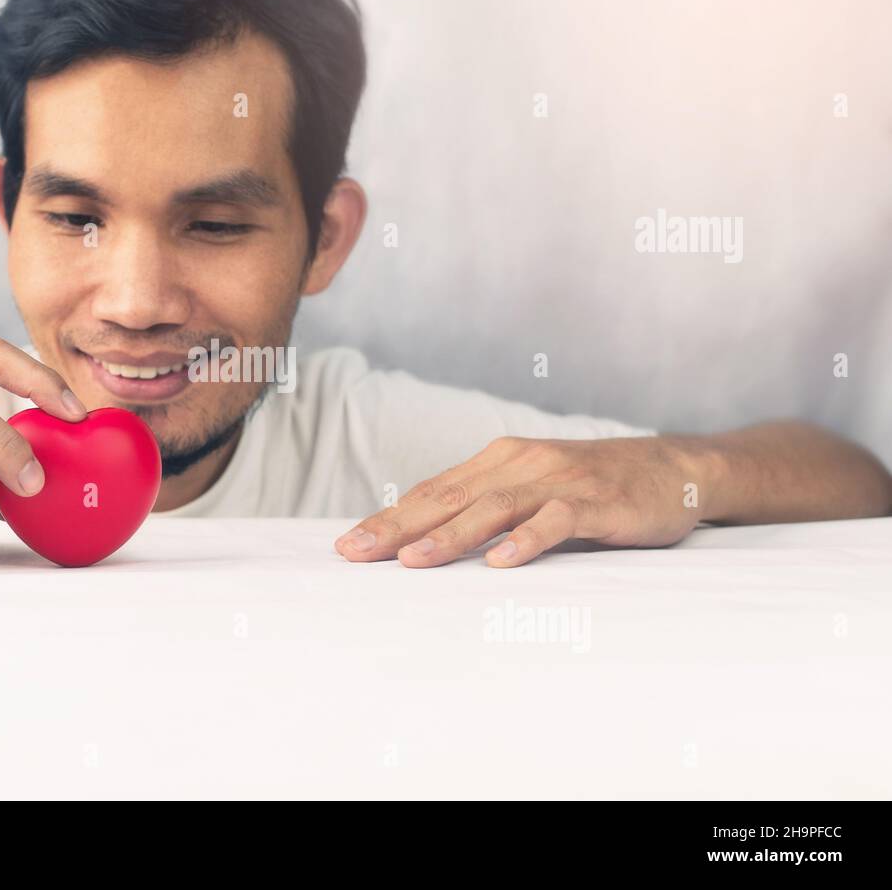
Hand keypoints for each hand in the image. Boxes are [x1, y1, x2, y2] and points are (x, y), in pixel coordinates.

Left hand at [335, 435, 708, 568]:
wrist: (675, 467)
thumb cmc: (593, 484)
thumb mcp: (532, 486)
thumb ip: (486, 505)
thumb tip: (424, 537)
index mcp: (498, 461)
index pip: (432, 492)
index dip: (389, 518)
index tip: (348, 545)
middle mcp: (520, 464)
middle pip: (448, 498)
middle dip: (398, 527)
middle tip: (357, 553)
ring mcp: (558, 480)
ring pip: (493, 507)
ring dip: (450, 535)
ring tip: (413, 561)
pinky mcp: (595, 501)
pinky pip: (554, 520)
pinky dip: (526, 540)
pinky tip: (501, 562)